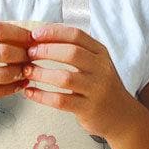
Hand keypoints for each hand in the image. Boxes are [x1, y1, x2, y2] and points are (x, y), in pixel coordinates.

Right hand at [0, 21, 31, 117]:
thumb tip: (20, 36)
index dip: (19, 33)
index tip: (31, 38)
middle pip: (4, 52)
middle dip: (24, 54)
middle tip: (32, 56)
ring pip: (4, 74)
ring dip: (21, 72)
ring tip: (27, 70)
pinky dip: (13, 88)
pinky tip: (19, 84)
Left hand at [22, 24, 142, 139]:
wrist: (122, 116)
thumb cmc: (100, 86)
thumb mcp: (95, 64)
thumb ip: (75, 51)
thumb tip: (40, 39)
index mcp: (100, 53)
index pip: (76, 35)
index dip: (53, 33)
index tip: (34, 34)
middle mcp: (101, 69)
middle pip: (71, 53)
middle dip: (45, 51)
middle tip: (28, 53)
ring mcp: (96, 90)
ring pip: (65, 78)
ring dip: (41, 73)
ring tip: (26, 71)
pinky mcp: (88, 109)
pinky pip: (61, 101)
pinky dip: (41, 96)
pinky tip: (29, 92)